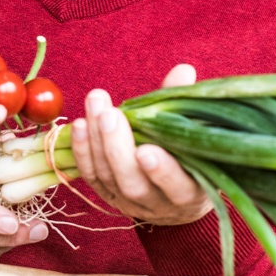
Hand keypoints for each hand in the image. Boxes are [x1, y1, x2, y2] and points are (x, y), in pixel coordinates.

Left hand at [68, 63, 212, 225]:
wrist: (176, 200)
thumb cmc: (190, 161)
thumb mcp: (196, 137)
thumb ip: (185, 106)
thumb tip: (183, 70)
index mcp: (189, 193)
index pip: (176, 187)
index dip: (162, 172)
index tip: (146, 150)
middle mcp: (158, 204)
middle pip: (132, 183)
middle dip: (117, 148)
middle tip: (110, 114)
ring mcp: (129, 203)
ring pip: (107, 177)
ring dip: (96, 141)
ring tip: (95, 105)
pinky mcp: (107, 196)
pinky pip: (90, 176)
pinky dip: (82, 151)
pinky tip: (79, 124)